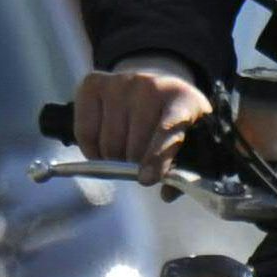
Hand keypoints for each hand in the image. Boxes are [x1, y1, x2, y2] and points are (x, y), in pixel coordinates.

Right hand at [74, 59, 215, 183]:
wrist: (155, 88)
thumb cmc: (175, 121)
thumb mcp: (191, 139)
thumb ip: (186, 170)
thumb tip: (167, 194)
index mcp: (182, 100)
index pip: (168, 128)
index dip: (157, 156)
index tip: (147, 179)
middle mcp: (150, 85)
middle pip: (133, 147)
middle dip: (135, 165)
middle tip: (140, 163)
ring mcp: (120, 82)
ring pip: (109, 145)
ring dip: (114, 159)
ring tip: (124, 151)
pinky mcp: (93, 83)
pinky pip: (85, 132)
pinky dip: (91, 149)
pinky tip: (103, 145)